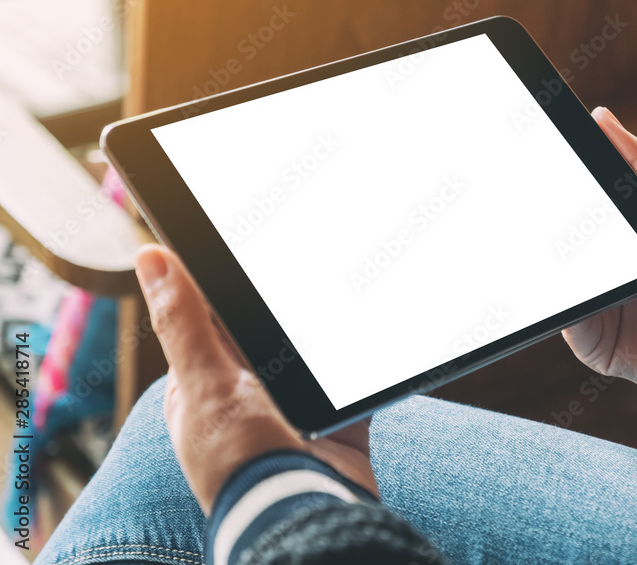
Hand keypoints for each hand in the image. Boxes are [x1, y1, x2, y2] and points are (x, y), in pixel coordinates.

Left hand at [135, 244, 377, 513]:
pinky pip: (350, 380)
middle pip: (264, 329)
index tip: (244, 236)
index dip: (221, 278)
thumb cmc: (242, 463)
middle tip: (307, 253)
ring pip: (310, 351)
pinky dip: (360, 361)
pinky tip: (372, 331)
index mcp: (204, 385)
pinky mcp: (336, 421)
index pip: (208, 315)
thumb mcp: (207, 386)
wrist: (305, 515)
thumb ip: (184, 323)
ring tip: (346, 281)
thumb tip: (150, 256)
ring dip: (325, 328)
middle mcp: (246, 395)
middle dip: (284, 299)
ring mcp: (292, 408)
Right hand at [562, 107, 636, 413]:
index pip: (585, 207)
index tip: (543, 157)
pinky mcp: (604, 345)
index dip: (562, 186)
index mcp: (631, 238)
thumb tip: (603, 119)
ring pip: (562, 285)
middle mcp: (613, 272)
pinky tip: (568, 289)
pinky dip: (565, 310)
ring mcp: (605, 308)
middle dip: (546, 225)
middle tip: (529, 200)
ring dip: (552, 267)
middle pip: (565, 246)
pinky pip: (572, 326)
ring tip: (549, 243)